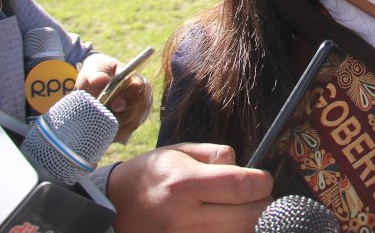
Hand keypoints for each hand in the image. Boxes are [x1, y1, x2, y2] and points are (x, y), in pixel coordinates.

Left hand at [76, 53, 152, 142]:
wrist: (94, 84)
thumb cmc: (96, 72)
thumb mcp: (94, 68)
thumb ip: (96, 74)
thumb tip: (100, 80)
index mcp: (136, 79)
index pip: (140, 88)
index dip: (129, 98)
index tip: (115, 105)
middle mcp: (142, 95)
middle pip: (141, 108)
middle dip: (124, 115)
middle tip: (107, 119)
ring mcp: (139, 110)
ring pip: (134, 122)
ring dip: (118, 127)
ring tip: (102, 128)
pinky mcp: (132, 122)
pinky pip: (127, 132)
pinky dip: (115, 135)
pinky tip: (104, 135)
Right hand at [106, 143, 272, 232]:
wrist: (112, 209)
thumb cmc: (150, 176)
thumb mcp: (179, 152)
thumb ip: (216, 155)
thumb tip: (246, 168)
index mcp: (184, 183)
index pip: (243, 188)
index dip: (263, 183)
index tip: (262, 180)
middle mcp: (184, 218)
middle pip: (249, 218)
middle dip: (263, 205)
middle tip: (256, 198)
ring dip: (248, 223)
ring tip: (238, 210)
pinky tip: (225, 223)